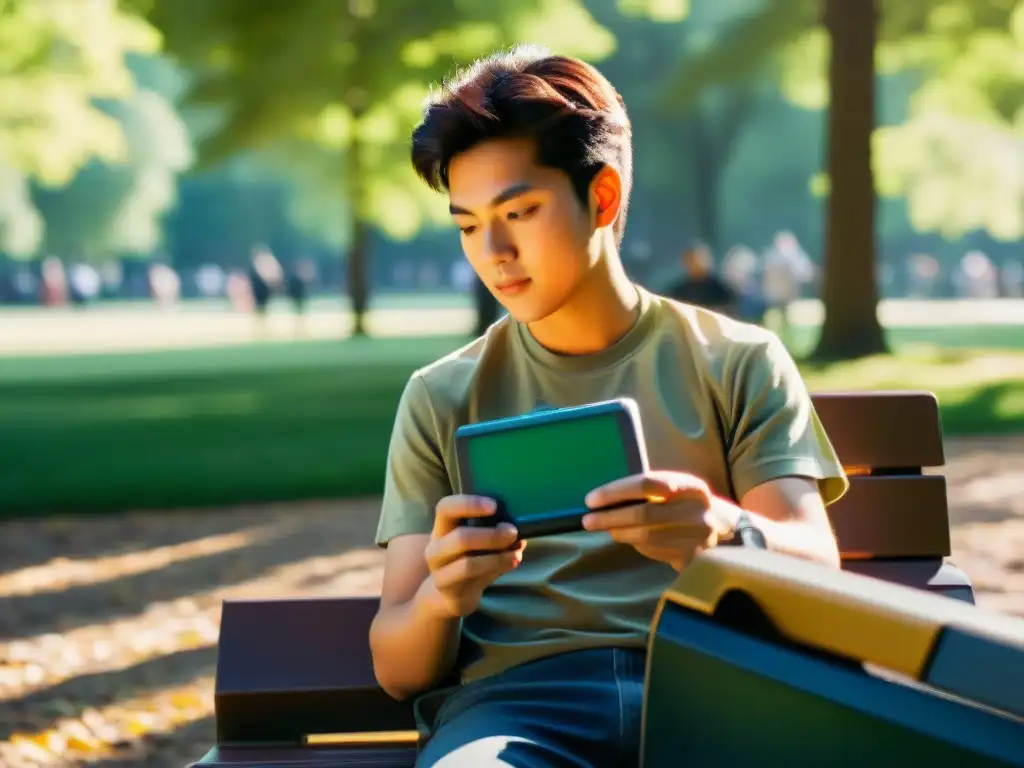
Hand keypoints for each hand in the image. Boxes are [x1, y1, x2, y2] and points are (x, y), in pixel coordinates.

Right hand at [421, 495, 525, 618]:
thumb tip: (522, 528)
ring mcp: (439, 570)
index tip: (494, 506)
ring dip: (497, 557)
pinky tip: (512, 562)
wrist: (452, 593)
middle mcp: (436, 547)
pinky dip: (496, 568)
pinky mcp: (448, 588)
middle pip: (460, 537)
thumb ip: (497, 532)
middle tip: (513, 532)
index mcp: (443, 527)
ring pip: (468, 563)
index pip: (446, 507)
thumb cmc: (470, 559)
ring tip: (516, 553)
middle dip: (492, 535)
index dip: (469, 504)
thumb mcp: (480, 543)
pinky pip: (473, 579)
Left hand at [581, 470, 737, 570]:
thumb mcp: (679, 492)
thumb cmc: (692, 507)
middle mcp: (697, 510)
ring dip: (619, 532)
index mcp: (691, 487)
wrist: (732, 534)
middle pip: (643, 513)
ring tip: (603, 528)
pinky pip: (655, 551)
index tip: (592, 499)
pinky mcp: (694, 558)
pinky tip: (626, 538)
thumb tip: (605, 499)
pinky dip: (636, 545)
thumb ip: (650, 492)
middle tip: (587, 520)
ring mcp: (698, 537)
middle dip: (610, 517)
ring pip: (646, 535)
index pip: (647, 483)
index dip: (616, 491)